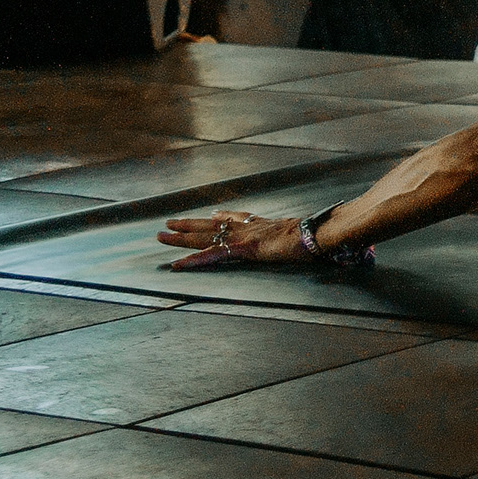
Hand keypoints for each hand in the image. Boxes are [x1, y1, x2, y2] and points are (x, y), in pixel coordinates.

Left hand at [158, 207, 310, 267]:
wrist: (316, 234)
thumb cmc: (314, 236)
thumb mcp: (302, 233)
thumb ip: (294, 233)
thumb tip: (301, 235)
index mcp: (263, 225)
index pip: (237, 218)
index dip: (222, 217)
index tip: (212, 214)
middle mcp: (249, 228)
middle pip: (213, 225)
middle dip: (190, 224)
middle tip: (170, 222)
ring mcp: (243, 237)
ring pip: (205, 236)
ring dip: (181, 237)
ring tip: (161, 236)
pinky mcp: (241, 249)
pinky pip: (211, 255)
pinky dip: (193, 260)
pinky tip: (176, 264)